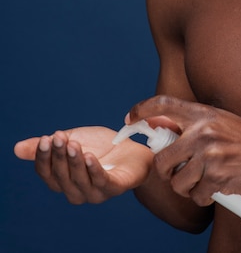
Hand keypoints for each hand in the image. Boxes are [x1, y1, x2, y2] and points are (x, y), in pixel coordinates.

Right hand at [14, 126, 153, 203]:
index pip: (46, 173)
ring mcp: (95, 193)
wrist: (134, 150)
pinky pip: (101, 182)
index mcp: (64, 181)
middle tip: (59, 137)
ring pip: (79, 180)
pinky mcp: (114, 188)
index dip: (43, 158)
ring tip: (73, 144)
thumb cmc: (101, 147)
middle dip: (59, 156)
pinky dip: (94, 170)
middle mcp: (77, 192)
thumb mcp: (73, 141)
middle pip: (61, 176)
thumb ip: (49, 146)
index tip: (45, 139)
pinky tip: (90, 156)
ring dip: (75, 162)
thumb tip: (16, 149)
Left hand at [127, 97, 240, 205]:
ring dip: (185, 189)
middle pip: (162, 158)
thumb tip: (157, 123)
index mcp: (203, 113)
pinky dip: (200, 199)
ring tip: (200, 183)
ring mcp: (210, 154)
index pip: (164, 104)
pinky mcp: (218, 177)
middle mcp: (203, 131)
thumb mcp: (220, 121)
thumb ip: (193, 122)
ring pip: (177, 181)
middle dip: (165, 172)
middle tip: (177, 174)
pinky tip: (211, 192)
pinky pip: (196, 195)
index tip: (129, 118)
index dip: (142, 109)